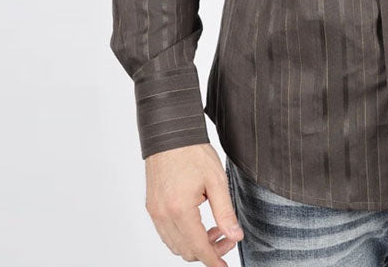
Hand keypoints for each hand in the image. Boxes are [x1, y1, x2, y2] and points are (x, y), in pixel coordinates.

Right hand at [144, 142, 243, 263]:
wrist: (170, 133)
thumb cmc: (193, 152)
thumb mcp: (216, 180)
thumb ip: (225, 212)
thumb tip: (235, 236)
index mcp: (180, 209)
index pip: (199, 247)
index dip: (214, 260)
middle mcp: (163, 215)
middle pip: (186, 251)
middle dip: (208, 251)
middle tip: (227, 237)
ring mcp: (155, 212)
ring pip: (175, 245)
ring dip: (195, 244)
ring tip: (215, 229)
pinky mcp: (152, 206)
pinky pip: (166, 233)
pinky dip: (183, 235)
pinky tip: (198, 222)